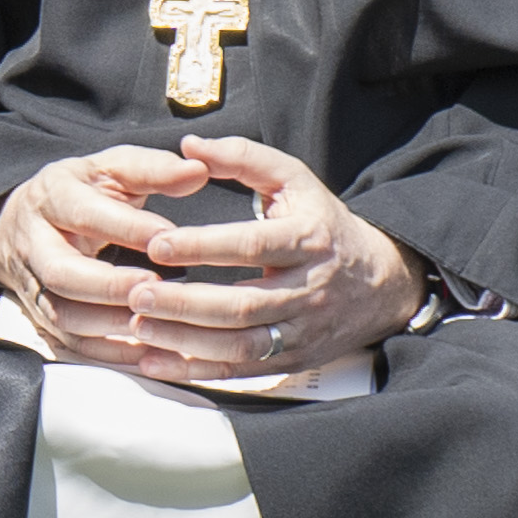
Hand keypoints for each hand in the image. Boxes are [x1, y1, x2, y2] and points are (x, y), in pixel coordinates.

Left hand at [0, 132, 421, 382]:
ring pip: (242, 345)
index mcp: (309, 238)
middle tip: (136, 294)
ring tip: (137, 326)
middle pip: (244, 304)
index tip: (156, 244)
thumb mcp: (293, 180)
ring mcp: (304, 330)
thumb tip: (189, 145)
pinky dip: (197, 371)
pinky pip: (242, 371)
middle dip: (186, 303)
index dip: (203, 246)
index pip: (253, 245)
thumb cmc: (321, 222)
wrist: (381, 281)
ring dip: (185, 340)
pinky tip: (155, 362)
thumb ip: (242, 157)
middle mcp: (310, 288)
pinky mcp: (294, 359)